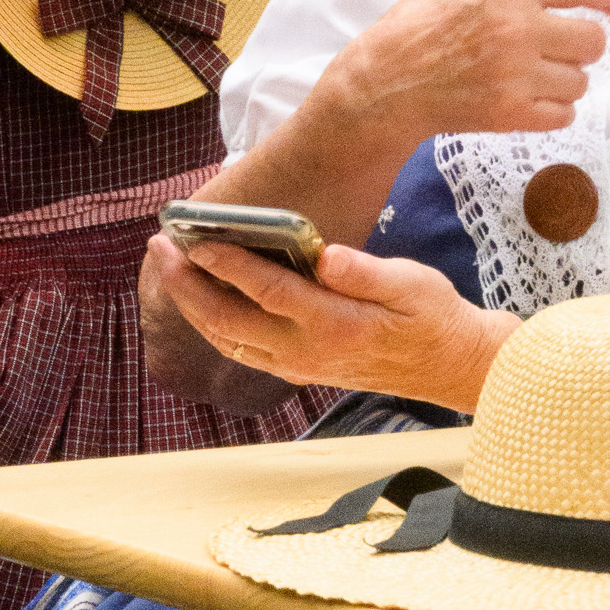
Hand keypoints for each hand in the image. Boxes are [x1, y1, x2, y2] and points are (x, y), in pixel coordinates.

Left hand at [157, 231, 512, 408]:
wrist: (449, 366)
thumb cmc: (433, 317)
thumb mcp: (412, 284)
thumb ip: (365, 272)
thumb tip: (325, 256)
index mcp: (333, 325)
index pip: (265, 291)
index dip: (225, 263)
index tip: (194, 239)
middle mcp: (306, 352)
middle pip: (228, 321)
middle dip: (187, 284)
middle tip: (160, 246)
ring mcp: (298, 366)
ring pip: (227, 340)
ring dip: (191, 305)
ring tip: (170, 268)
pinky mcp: (297, 370)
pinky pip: (241, 350)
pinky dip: (212, 325)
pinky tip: (202, 299)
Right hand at [318, 0, 609, 150]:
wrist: (384, 86)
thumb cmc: (416, 27)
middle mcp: (518, 26)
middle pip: (592, 39)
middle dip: (579, 45)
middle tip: (552, 48)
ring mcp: (517, 72)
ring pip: (581, 80)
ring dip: (565, 81)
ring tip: (530, 76)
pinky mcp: (512, 112)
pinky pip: (565, 113)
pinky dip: (553, 111)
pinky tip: (527, 100)